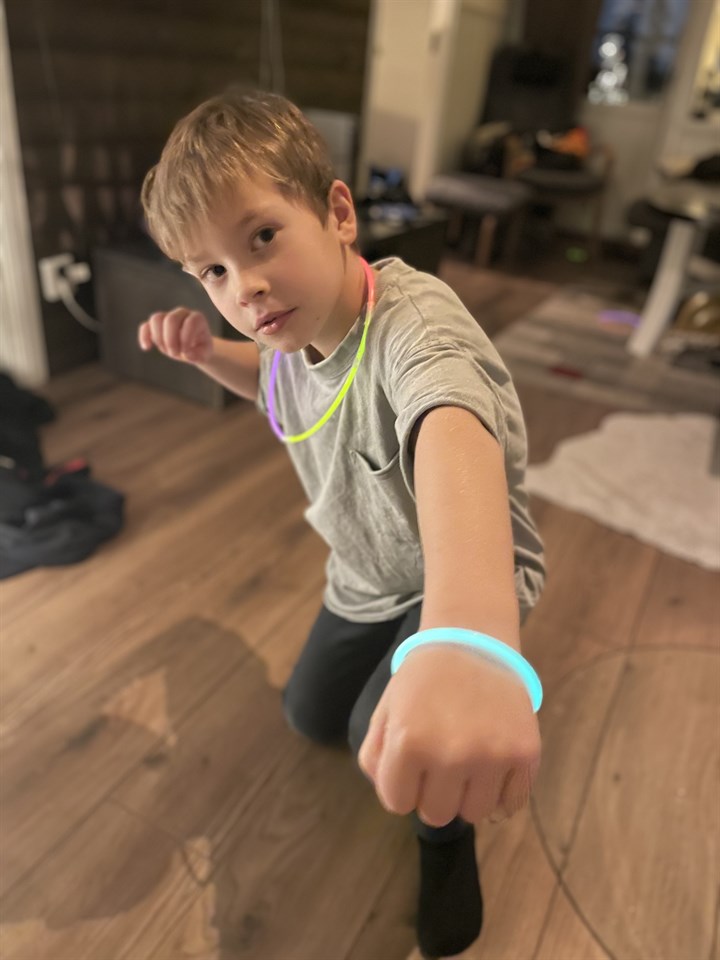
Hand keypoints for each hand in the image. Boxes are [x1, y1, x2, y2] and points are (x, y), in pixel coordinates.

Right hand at [138, 307, 213, 364]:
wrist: (195, 348)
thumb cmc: (201, 349)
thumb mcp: (205, 354)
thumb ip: (198, 355)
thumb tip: (187, 354)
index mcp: (197, 318)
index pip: (189, 323)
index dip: (185, 339)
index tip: (186, 352)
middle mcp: (182, 313)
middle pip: (170, 320)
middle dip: (170, 340)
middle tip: (175, 354)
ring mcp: (168, 317)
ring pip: (156, 319)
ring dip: (159, 338)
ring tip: (166, 351)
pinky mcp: (156, 326)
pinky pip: (145, 326)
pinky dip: (144, 336)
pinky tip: (147, 347)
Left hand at [358, 645, 540, 826]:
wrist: (473, 640)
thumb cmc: (423, 678)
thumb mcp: (385, 710)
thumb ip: (375, 758)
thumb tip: (394, 798)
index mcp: (409, 742)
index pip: (397, 803)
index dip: (402, 784)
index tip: (412, 761)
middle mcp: (451, 754)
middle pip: (436, 814)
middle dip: (433, 791)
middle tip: (440, 758)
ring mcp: (492, 755)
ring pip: (474, 814)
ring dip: (467, 794)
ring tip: (467, 758)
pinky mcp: (525, 753)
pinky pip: (510, 804)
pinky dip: (500, 793)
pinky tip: (492, 766)